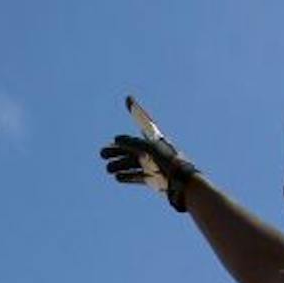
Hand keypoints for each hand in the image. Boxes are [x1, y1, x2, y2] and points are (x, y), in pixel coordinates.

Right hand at [100, 96, 199, 210]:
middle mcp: (152, 151)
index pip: (144, 122)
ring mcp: (153, 165)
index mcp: (154, 139)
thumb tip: (116, 140)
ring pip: (132, 163)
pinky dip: (128, 177)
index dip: (137, 110)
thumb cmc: (168, 161)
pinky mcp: (153, 179)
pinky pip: (138, 176)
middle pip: (131, 149)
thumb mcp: (148, 148)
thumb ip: (132, 143)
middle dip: (116, 151)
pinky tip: (118, 178)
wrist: (181, 182)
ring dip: (119, 165)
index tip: (128, 101)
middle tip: (102, 154)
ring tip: (108, 169)